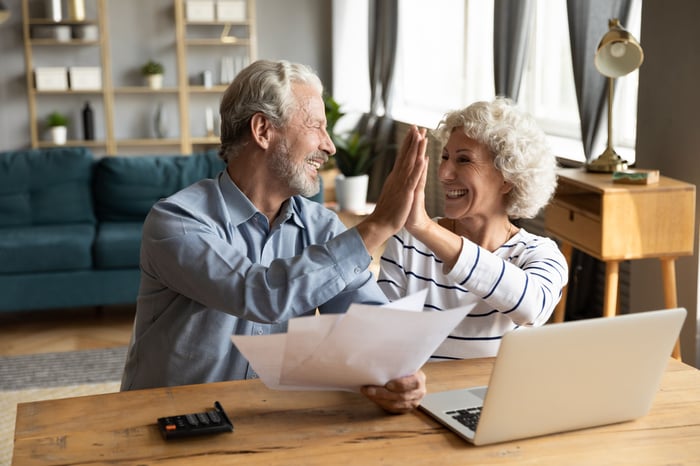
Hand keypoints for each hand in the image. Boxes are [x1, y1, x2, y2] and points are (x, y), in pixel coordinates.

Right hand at [356, 126, 427, 253]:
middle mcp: (397, 177)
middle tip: (417, 126)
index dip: (408, 144)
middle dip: (412, 140)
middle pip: (405, 155)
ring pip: (410, 163)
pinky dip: (417, 168)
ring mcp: (401, 184)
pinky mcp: (406, 192)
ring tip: (421, 136)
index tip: (413, 132)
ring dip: (415, 149)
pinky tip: (422, 158)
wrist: (380, 224)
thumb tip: (397, 175)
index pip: (402, 157)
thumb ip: (395, 183)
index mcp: (395, 177)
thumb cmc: (387, 212)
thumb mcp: (393, 193)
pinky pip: (413, 178)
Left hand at [361, 370, 426, 413]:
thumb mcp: (404, 365)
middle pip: (401, 396)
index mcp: (419, 379)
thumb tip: (378, 362)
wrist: (408, 377)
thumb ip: (397, 365)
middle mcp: (418, 393)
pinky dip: (380, 404)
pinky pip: (392, 410)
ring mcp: (413, 403)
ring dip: (379, 399)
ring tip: (367, 393)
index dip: (400, 384)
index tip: (387, 384)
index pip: (413, 383)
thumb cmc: (403, 369)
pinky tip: (372, 398)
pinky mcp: (405, 409)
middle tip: (368, 389)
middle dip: (382, 393)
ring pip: (395, 405)